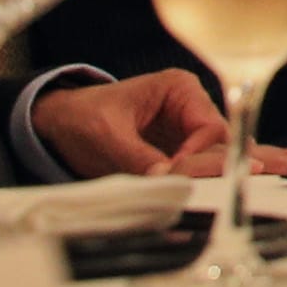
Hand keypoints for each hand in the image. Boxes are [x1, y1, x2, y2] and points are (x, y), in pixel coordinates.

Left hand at [35, 68, 231, 177]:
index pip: (209, 126)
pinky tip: (207, 197)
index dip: (199, 155)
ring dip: (213, 177)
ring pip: (214, 158)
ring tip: (223, 196)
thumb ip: (138, 156)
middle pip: (221, 142)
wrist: (61, 123)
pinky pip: (196, 170)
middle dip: (220, 167)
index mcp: (180, 89)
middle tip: (225, 192)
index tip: (178, 178)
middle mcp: (191, 108)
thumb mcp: (108, 136)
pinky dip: (199, 184)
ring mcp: (186, 132)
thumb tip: (165, 178)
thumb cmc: (83, 117)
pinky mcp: (177, 153)